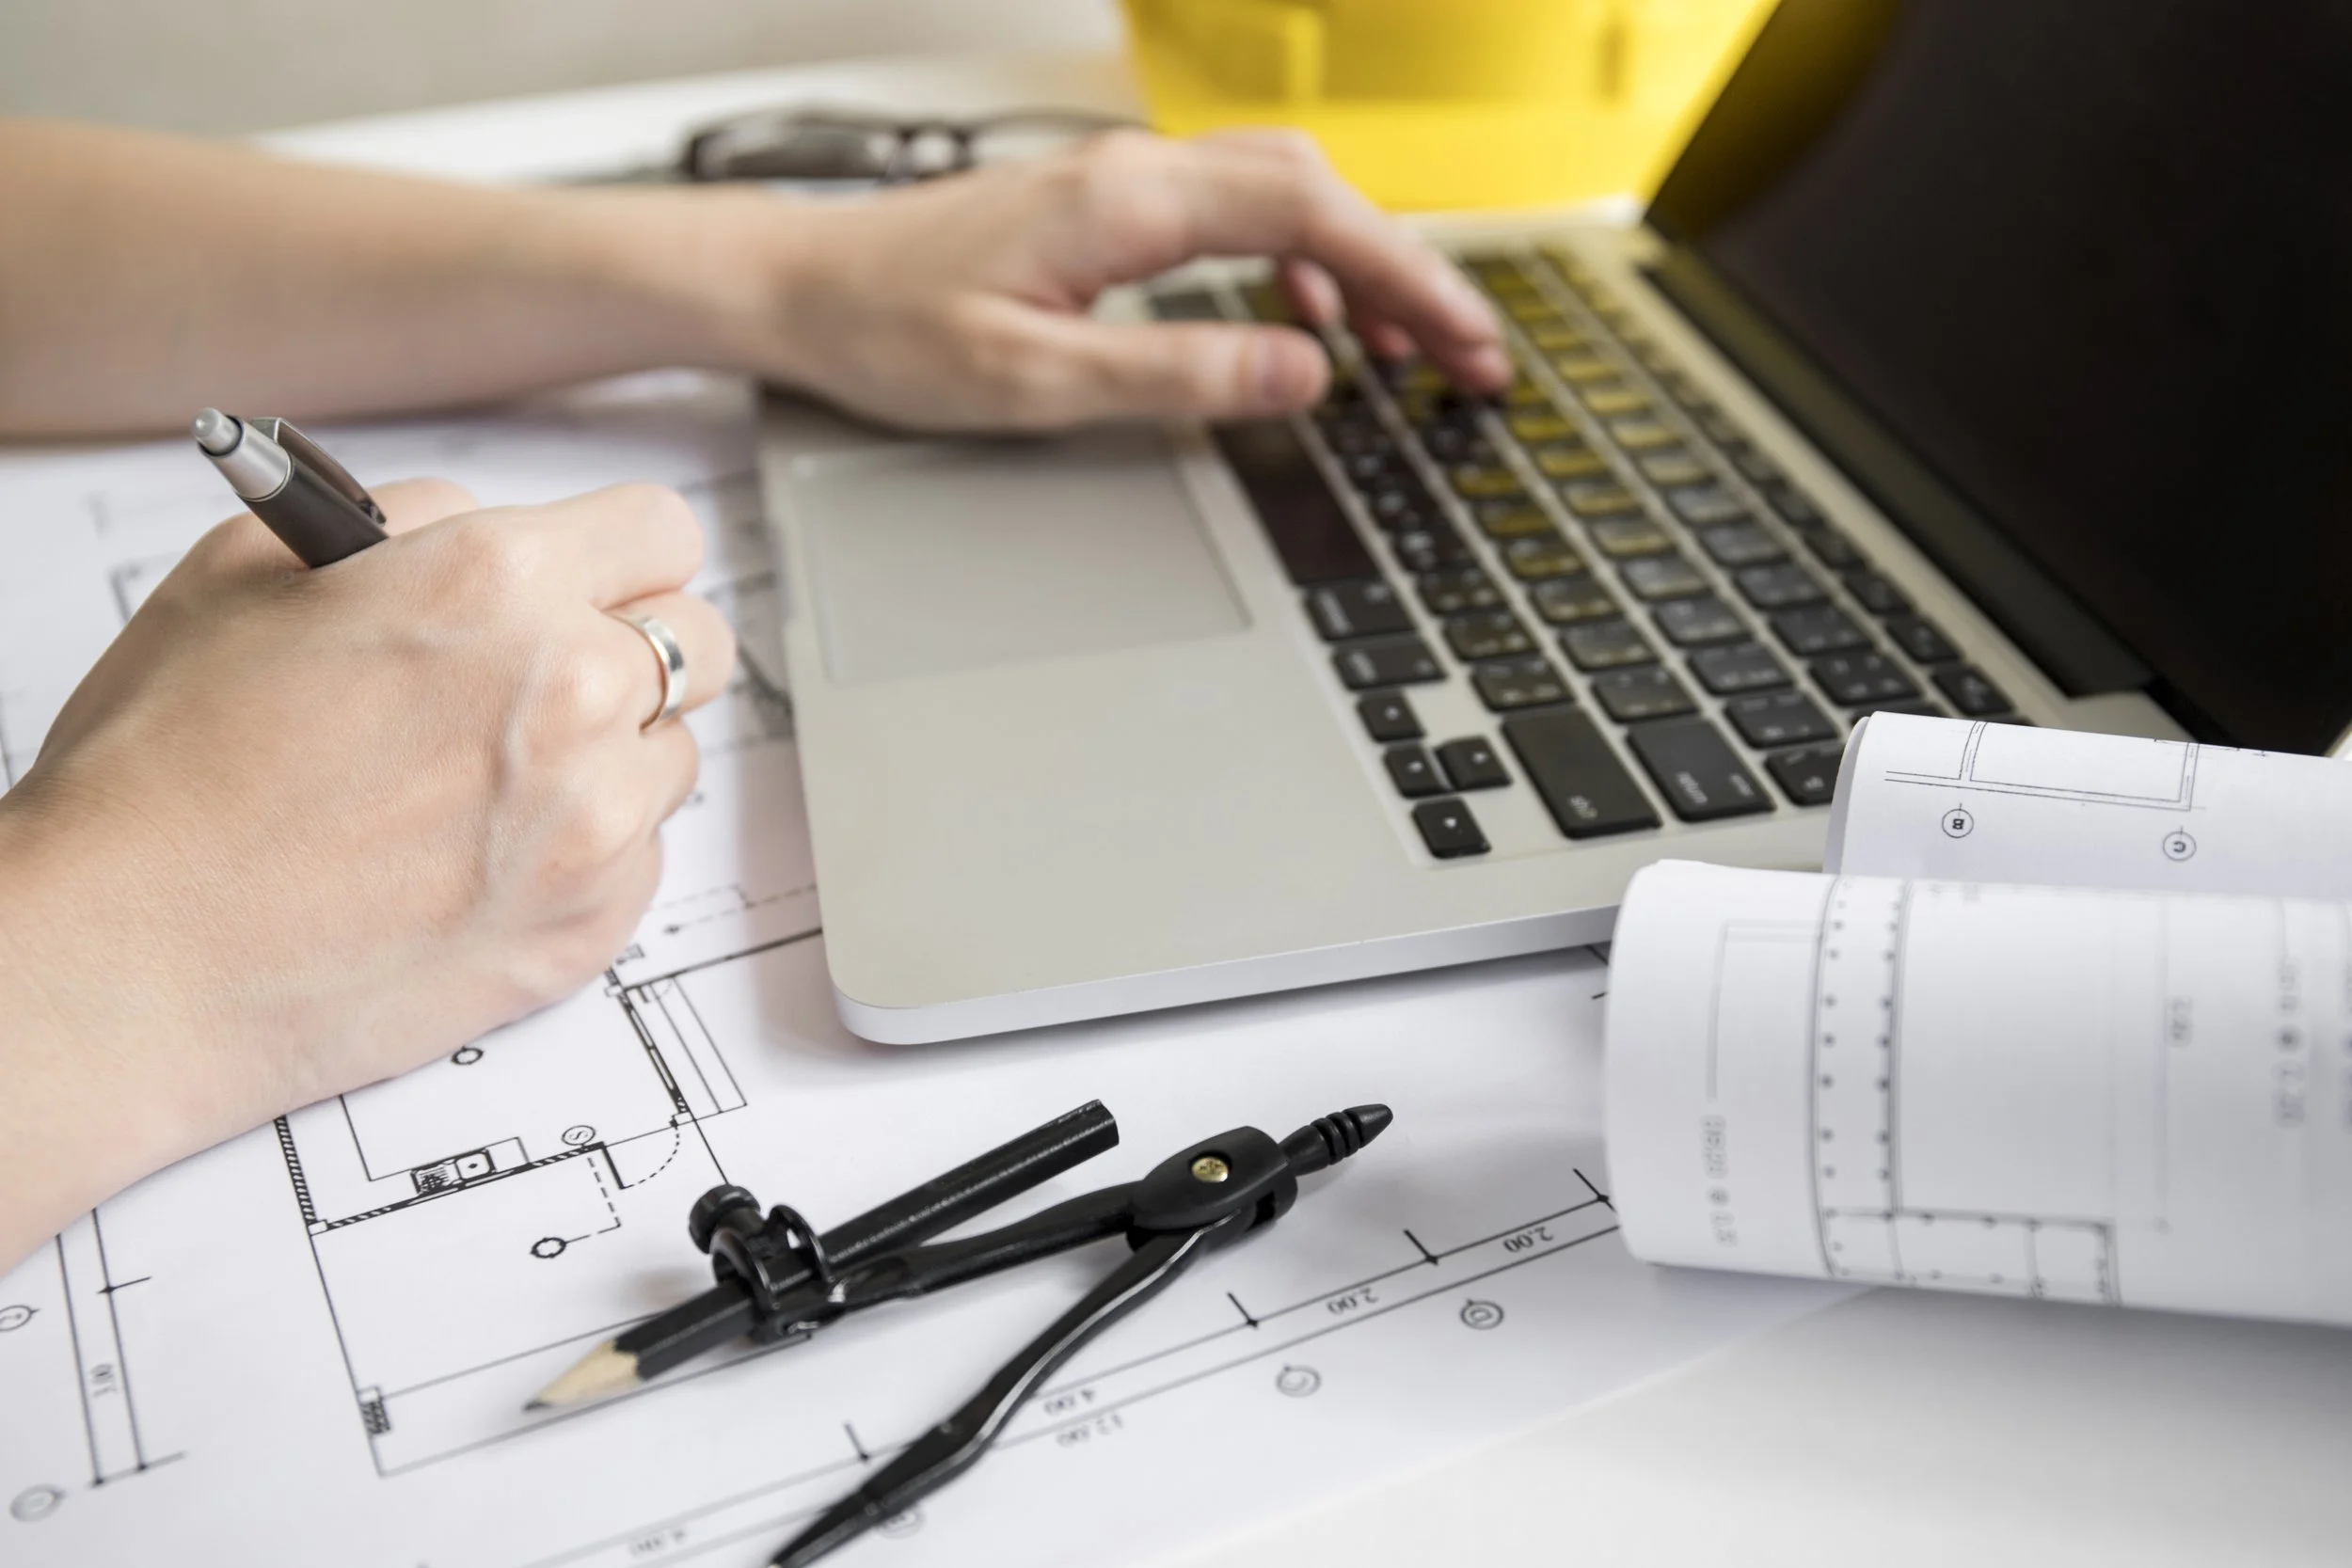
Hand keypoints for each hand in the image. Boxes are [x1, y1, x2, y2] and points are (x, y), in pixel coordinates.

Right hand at [0, 480, 735, 1266]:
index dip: (618, 549)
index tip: (591, 576)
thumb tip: (478, 521)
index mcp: (498, 584)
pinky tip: (477, 855)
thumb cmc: (165, 774)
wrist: (134, 961)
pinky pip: (640, 855)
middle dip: (632, 644)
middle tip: (544, 676)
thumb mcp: (251, 571)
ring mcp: (597, 821)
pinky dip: (584, 851)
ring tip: (481, 781)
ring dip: (608, 754)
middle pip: (699, 639)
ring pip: (671, 753)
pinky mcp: (594, 923)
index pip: (662, 528)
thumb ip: (406, 523)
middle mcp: (574, 695)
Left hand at [727, 129, 1510, 430]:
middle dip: (1409, 274)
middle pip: (1319, 195)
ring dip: (1360, 268)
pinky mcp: (1109, 208)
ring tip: (1411, 351)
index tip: (1467, 340)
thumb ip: (1177, 374)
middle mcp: (1135, 173)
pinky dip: (1297, 265)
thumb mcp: (1035, 380)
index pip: (1312, 217)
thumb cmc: (890, 330)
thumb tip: (1302, 374)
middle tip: (1470, 357)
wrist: (800, 287)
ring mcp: (1124, 183)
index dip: (1407, 280)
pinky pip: (1237, 215)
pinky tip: (1306, 326)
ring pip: (1286, 198)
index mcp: (1128, 203)